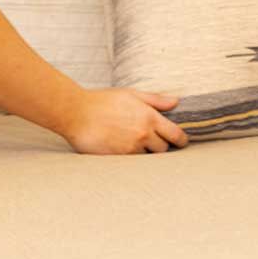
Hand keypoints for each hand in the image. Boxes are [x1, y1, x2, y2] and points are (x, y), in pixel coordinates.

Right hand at [62, 88, 188, 154]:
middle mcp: (143, 134)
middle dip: (161, 147)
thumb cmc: (102, 101)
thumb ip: (155, 100)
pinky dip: (131, 159)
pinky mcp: (117, 159)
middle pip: (163, 150)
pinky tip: (124, 150)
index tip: (181, 142)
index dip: (181, 140)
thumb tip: (176, 102)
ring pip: (147, 158)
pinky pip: (132, 164)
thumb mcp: (131, 94)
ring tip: (136, 146)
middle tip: (155, 143)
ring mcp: (130, 148)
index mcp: (149, 117)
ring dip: (145, 153)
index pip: (176, 135)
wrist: (76, 113)